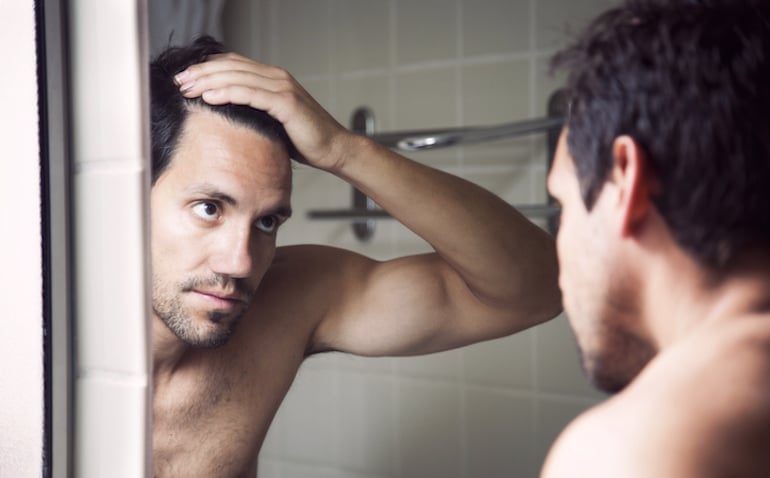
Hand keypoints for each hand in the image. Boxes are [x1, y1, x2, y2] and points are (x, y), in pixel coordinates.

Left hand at [174, 53, 351, 170]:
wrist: (332, 149)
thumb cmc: (303, 140)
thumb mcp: (273, 121)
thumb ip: (254, 111)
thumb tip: (225, 114)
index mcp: (273, 78)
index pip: (233, 64)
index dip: (207, 68)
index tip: (184, 78)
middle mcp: (277, 77)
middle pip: (231, 67)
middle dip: (201, 72)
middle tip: (178, 80)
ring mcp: (282, 87)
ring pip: (237, 77)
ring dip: (208, 81)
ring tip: (187, 88)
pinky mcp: (286, 102)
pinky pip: (251, 93)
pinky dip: (227, 93)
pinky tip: (209, 97)